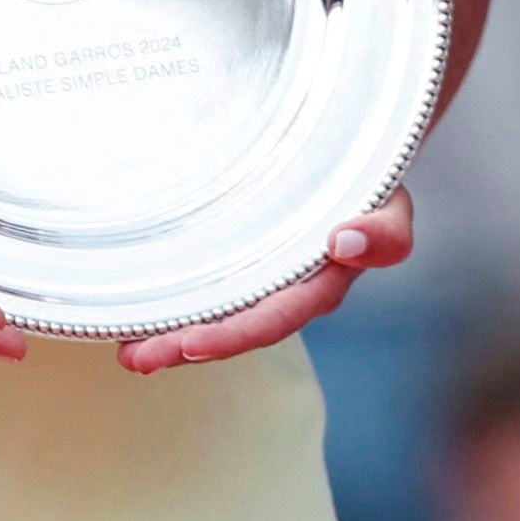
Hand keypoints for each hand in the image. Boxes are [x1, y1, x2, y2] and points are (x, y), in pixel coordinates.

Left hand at [118, 189, 413, 375]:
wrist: (359, 162)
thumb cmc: (374, 187)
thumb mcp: (393, 207)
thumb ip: (384, 234)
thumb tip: (344, 241)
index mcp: (320, 287)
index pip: (273, 318)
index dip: (232, 336)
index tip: (189, 344)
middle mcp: (287, 294)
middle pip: (233, 328)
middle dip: (183, 347)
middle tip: (133, 358)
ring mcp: (261, 281)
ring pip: (213, 315)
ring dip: (170, 335)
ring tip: (126, 349)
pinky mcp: (240, 262)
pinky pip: (205, 289)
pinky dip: (173, 303)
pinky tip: (137, 312)